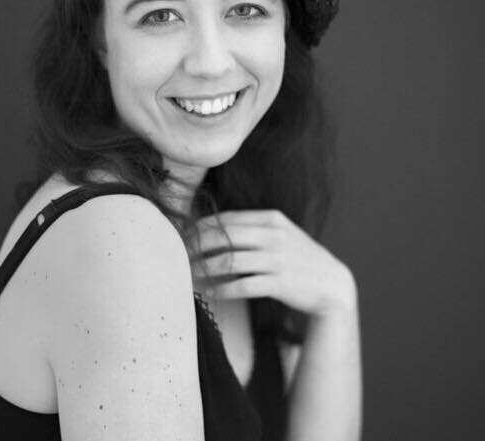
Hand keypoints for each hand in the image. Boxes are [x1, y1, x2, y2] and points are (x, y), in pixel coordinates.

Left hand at [188, 210, 356, 318]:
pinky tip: (210, 293)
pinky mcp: (280, 283)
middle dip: (197, 245)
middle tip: (179, 254)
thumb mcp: (281, 235)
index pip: (228, 219)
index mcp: (271, 219)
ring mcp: (278, 259)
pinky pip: (243, 286)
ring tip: (189, 275)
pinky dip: (223, 289)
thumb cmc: (298, 259)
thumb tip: (214, 227)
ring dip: (205, 269)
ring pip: (229, 261)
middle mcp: (273, 236)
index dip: (202, 227)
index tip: (183, 235)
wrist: (334, 285)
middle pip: (224, 236)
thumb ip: (253, 228)